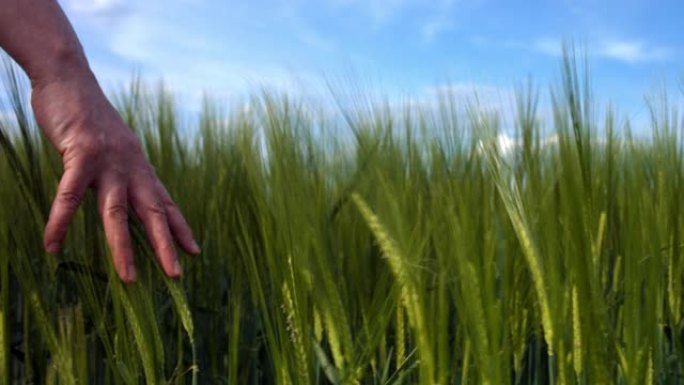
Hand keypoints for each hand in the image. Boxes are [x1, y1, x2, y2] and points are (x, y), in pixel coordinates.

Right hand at [32, 72, 199, 282]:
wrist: (70, 78)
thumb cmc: (90, 117)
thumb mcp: (116, 146)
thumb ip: (124, 170)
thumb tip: (130, 189)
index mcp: (140, 166)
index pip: (165, 203)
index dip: (180, 228)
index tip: (195, 252)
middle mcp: (131, 167)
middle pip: (152, 212)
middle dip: (165, 245)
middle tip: (177, 275)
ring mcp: (108, 162)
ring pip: (117, 212)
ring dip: (123, 247)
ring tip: (129, 278)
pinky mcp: (81, 155)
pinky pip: (70, 196)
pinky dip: (60, 223)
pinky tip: (52, 246)